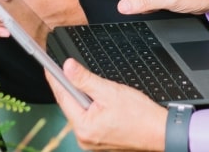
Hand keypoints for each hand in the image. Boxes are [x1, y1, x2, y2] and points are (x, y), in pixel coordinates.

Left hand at [48, 58, 166, 150]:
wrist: (159, 132)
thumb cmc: (140, 115)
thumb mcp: (110, 91)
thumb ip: (86, 79)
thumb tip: (67, 67)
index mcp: (84, 126)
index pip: (62, 97)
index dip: (55, 79)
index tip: (48, 67)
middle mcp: (84, 137)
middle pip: (70, 106)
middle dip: (70, 88)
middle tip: (68, 71)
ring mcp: (91, 141)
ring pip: (80, 112)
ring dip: (83, 98)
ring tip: (94, 88)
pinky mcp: (99, 141)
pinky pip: (88, 120)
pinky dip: (90, 108)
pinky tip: (99, 102)